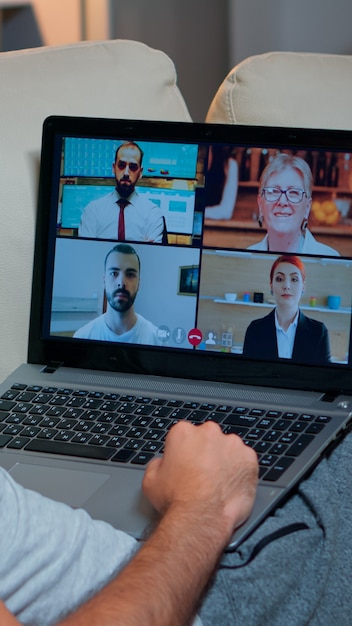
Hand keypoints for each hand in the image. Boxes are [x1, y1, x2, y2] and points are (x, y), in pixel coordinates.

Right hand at [142, 421, 257, 539]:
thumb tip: (163, 463)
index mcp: (183, 432)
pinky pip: (245, 461)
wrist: (201, 518)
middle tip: (202, 474)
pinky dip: (241, 471)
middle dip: (207, 452)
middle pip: (208, 438)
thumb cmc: (176, 500)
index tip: (186, 464)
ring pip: (229, 448)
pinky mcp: (249, 458)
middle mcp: (209, 432)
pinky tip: (231, 485)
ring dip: (225, 460)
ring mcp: (232, 444)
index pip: (185, 435)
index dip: (185, 451)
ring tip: (218, 482)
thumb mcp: (150, 480)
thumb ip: (157, 464)